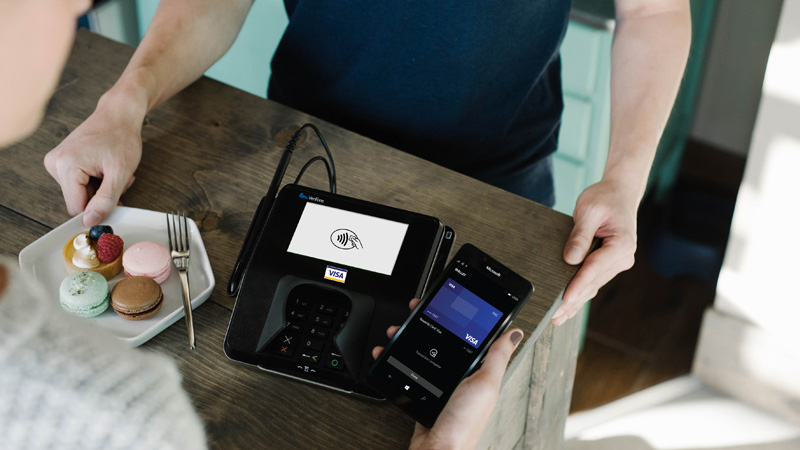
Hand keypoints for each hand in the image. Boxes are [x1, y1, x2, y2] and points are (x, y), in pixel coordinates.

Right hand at [44, 97, 143, 226]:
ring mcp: (56, 162)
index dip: (97, 210)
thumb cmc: (121, 137)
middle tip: (119, 181)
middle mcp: (55, 164)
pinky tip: (105, 168)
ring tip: (113, 171)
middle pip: (79, 200)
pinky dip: (96, 181)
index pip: (76, 208)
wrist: (118, 114)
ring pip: (80, 193)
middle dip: (102, 196)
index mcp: (66, 166)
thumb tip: (90, 221)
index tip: (115, 202)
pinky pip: (79, 183)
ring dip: (101, 188)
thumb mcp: (120, 173)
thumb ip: (105, 200)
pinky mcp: (62, 161)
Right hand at [372, 299, 523, 448]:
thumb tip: (515, 332)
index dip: (459, 315)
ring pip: (422, 350)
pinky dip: (393, 357)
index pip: (471, 334)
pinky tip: (388, 351)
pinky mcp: (421, 391)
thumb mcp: (485, 384)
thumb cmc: (464, 424)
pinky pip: (406, 367)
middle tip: (416, 310)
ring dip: (406, 335)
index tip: (447, 300)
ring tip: (397, 329)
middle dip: (427, 321)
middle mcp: (460, 376)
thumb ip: (497, 357)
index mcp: (479, 371)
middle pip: (442, 339)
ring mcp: (440, 383)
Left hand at [553, 179, 637, 324]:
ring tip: (558, 317)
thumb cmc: (605, 199)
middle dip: (573, 300)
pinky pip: (593, 282)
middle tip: (554, 315)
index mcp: (622, 244)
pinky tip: (569, 307)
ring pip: (593, 286)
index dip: (578, 285)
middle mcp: (622, 257)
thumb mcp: (589, 210)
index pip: (594, 268)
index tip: (565, 299)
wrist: (620, 194)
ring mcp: (617, 263)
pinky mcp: (609, 264)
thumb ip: (579, 235)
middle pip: (593, 282)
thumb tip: (570, 259)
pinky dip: (581, 294)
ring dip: (576, 302)